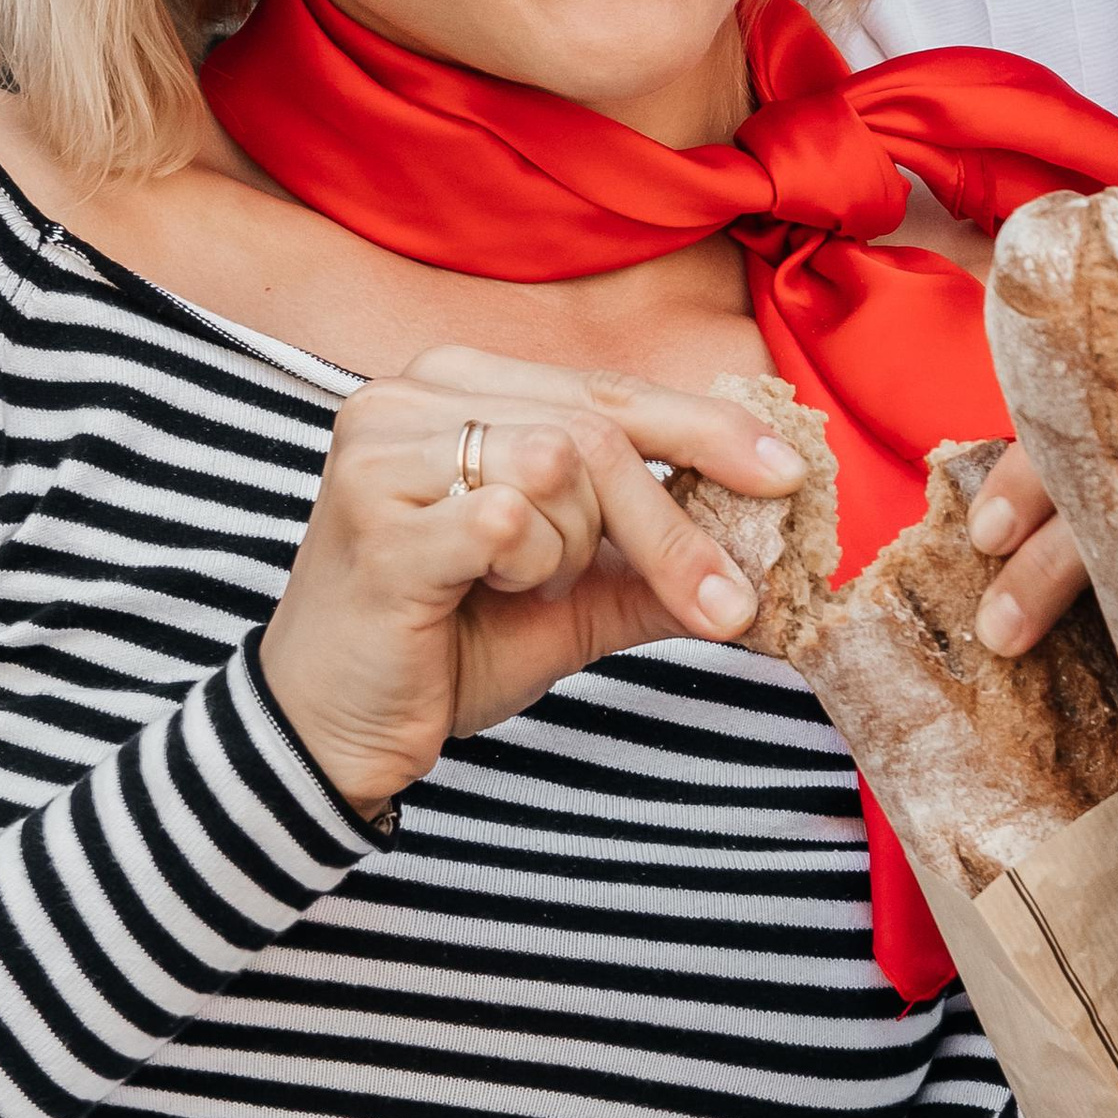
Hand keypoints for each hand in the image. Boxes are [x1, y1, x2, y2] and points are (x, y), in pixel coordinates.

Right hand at [262, 352, 805, 819]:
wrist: (331, 731)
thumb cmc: (444, 645)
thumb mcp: (572, 601)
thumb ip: (653, 568)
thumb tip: (762, 564)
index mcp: (457, 385)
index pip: (609, 393)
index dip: (705, 431)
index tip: (786, 476)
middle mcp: (410, 393)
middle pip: (598, 428)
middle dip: (672, 525)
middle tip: (725, 603)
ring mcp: (383, 447)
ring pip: (559, 466)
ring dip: (567, 553)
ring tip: (512, 591)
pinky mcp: (374, 517)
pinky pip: (509, 521)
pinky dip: (523, 572)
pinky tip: (476, 597)